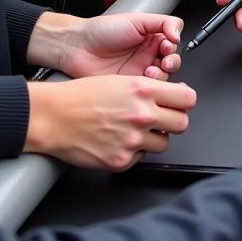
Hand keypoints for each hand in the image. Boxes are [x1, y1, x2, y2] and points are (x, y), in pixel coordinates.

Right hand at [25, 75, 196, 170]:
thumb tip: (172, 96)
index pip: (188, 98)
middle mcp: (142, 115)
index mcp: (143, 90)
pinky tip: (118, 140)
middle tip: (160, 118)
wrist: (53, 117)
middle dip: (173, 120)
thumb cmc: (81, 95)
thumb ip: (149, 88)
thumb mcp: (120, 80)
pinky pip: (141, 158)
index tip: (179, 102)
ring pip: (164, 143)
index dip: (183, 101)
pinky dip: (134, 152)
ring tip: (135, 130)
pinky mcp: (121, 160)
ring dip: (154, 138)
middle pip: (182, 123)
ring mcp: (133, 140)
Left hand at [33, 11, 183, 78]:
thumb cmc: (103, 31)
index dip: (173, 46)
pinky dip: (150, 87)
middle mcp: (147, 55)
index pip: (173, 44)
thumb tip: (178, 32)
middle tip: (164, 61)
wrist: (78, 47)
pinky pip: (148, 90)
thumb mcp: (137, 20)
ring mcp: (139, 72)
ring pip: (163, 78)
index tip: (168, 45)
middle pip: (172, 62)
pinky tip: (143, 80)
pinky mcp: (131, 87)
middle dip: (172, 62)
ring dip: (161, 75)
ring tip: (150, 71)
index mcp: (151, 38)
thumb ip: (162, 22)